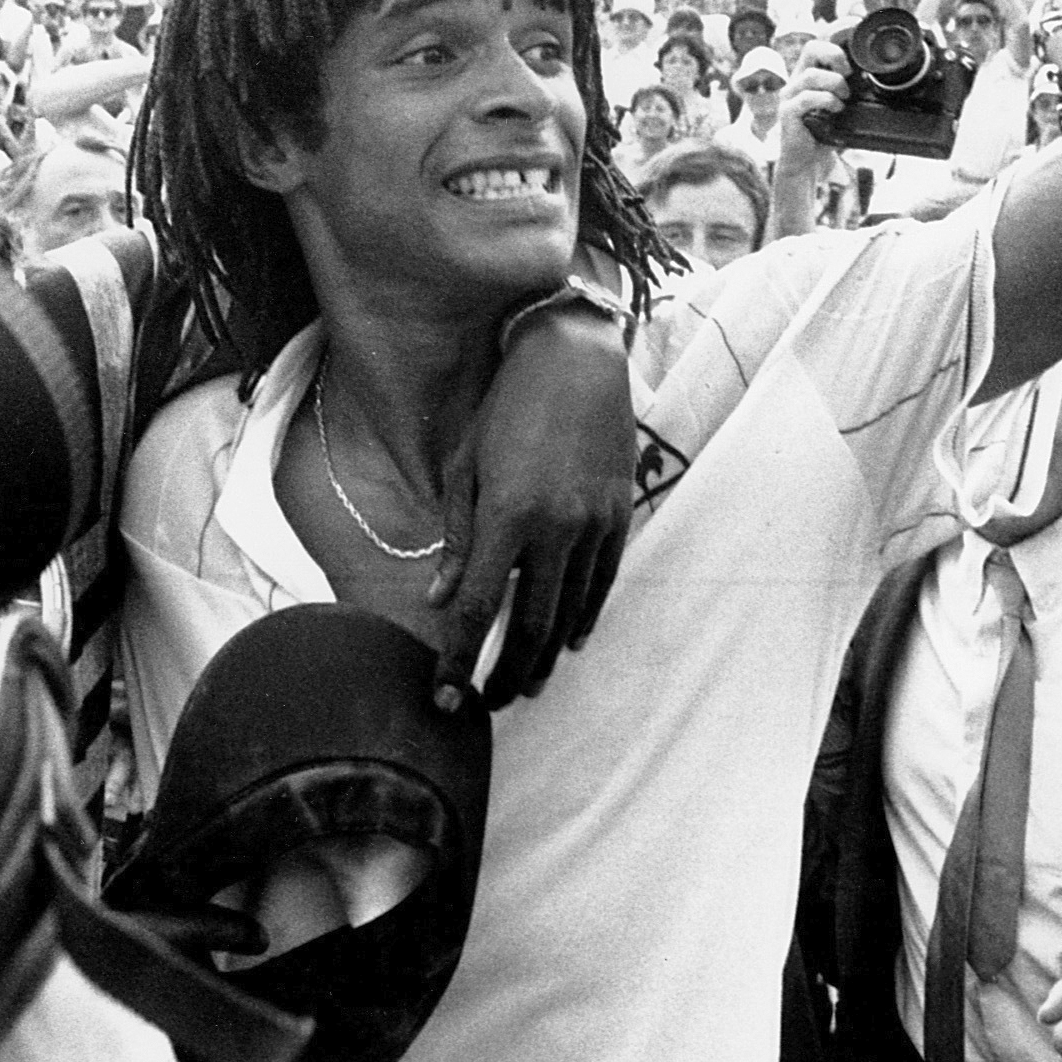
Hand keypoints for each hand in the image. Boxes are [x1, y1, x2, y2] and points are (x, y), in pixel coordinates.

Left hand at [431, 299, 635, 710]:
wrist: (575, 357)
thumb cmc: (506, 407)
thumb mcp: (465, 466)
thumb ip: (456, 538)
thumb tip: (441, 600)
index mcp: (507, 515)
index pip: (480, 610)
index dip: (460, 662)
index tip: (447, 699)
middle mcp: (555, 527)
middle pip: (531, 625)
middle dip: (507, 673)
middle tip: (490, 704)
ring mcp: (594, 522)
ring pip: (571, 611)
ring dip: (547, 655)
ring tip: (528, 683)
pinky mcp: (620, 513)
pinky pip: (603, 581)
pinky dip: (586, 615)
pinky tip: (571, 639)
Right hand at [777, 36, 850, 167]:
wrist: (807, 163)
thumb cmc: (825, 134)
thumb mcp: (842, 107)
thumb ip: (851, 92)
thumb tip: (875, 81)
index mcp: (808, 75)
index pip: (818, 45)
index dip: (836, 41)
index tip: (855, 57)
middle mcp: (796, 81)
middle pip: (811, 48)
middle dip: (835, 56)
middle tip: (848, 74)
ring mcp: (789, 96)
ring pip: (811, 75)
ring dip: (834, 84)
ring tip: (844, 99)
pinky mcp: (787, 113)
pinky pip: (806, 98)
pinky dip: (827, 101)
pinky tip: (836, 110)